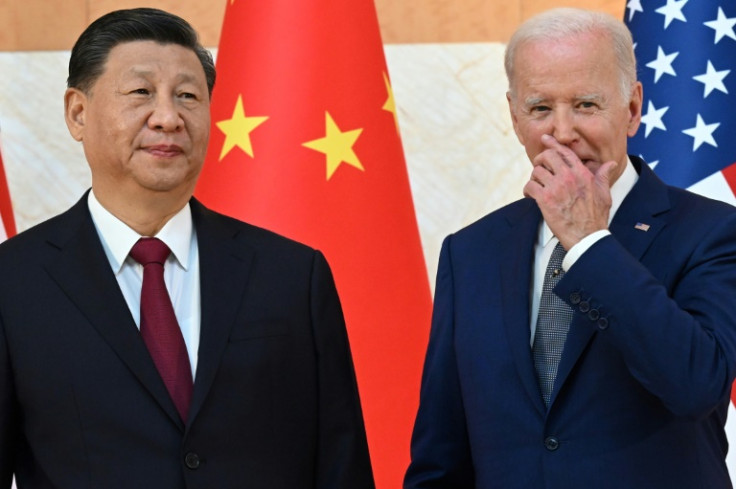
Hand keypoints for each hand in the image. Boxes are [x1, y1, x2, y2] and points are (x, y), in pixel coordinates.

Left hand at [523, 134, 614, 249]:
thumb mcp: (604, 194)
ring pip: (536, 171)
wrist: (587, 236)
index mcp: (582, 174)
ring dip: (534, 178)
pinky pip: (529, 186)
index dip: (553, 143)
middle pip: (548, 157)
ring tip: (537, 186)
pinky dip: (527, 190)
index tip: (545, 139)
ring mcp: (556, 187)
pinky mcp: (545, 199)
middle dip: (540, 160)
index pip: (565, 152)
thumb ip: (603, 176)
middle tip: (539, 168)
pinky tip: (530, 196)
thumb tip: (609, 164)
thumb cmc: (595, 217)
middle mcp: (569, 177)